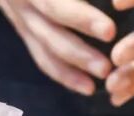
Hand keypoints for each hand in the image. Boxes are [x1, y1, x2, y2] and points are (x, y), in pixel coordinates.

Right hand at [0, 0, 116, 94]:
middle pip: (52, 28)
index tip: (110, 31)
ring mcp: (23, 19)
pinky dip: (65, 75)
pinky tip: (88, 88)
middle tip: (108, 66)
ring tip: (104, 77)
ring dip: (75, 66)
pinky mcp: (26, 34)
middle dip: (80, 48)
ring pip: (46, 47)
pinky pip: (43, 59)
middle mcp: (24, 1)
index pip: (55, 4)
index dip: (82, 18)